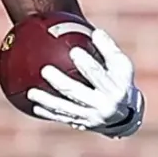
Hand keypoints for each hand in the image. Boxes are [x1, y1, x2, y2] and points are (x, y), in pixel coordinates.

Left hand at [26, 28, 143, 137]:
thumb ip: (108, 49)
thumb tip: (95, 32)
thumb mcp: (121, 66)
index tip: (74, 51)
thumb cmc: (119, 81)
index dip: (87, 64)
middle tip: (45, 70)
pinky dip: (48, 112)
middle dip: (61, 82)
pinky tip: (34, 107)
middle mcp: (103, 105)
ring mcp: (91, 117)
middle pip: (77, 92)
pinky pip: (62, 117)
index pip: (99, 75)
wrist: (126, 116)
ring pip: (65, 108)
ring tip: (31, 92)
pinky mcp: (82, 124)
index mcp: (114, 88)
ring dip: (47, 101)